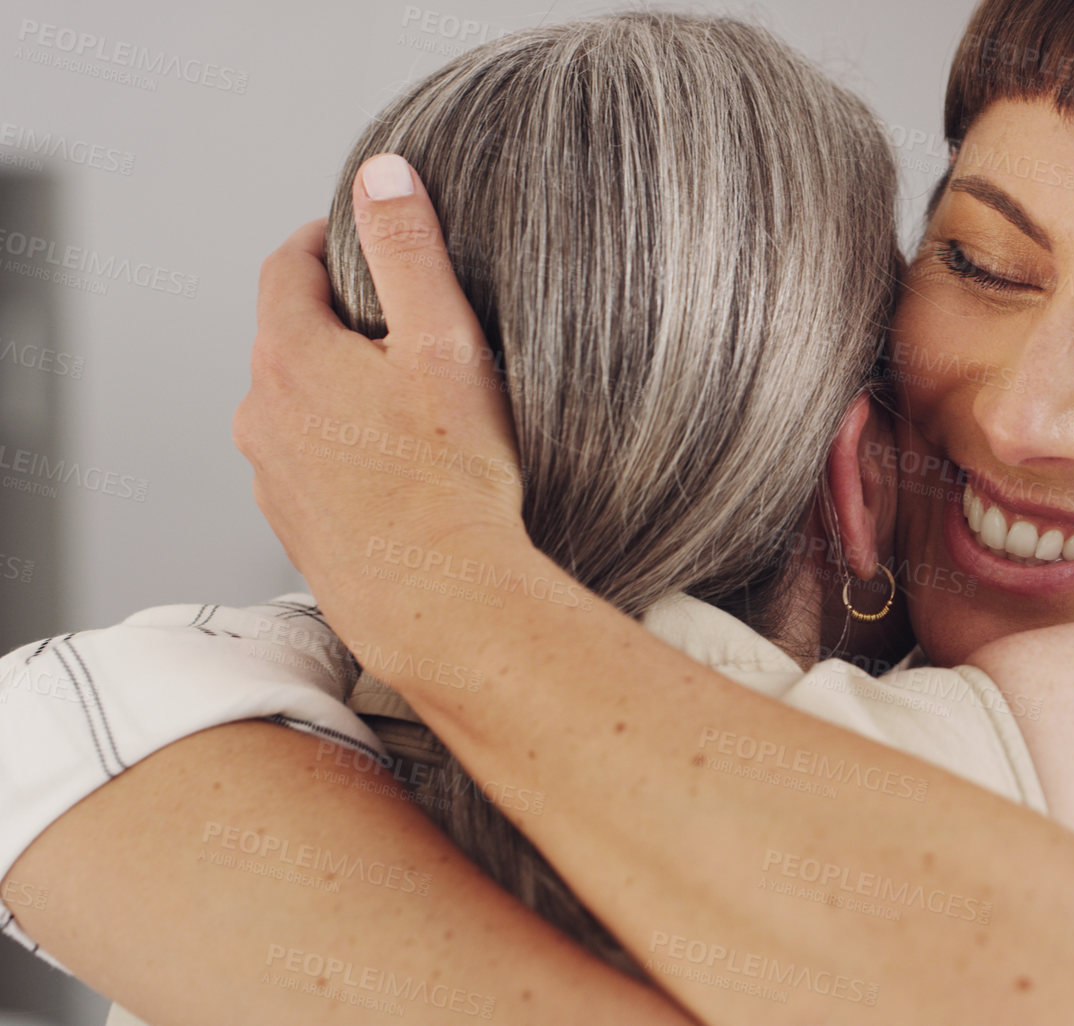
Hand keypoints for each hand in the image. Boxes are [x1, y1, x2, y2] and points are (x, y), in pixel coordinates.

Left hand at [233, 154, 527, 637]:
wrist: (446, 603)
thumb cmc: (455, 478)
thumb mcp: (444, 342)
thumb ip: (408, 250)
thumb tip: (379, 174)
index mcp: (290, 357)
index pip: (286, 266)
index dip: (325, 240)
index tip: (361, 235)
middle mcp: (262, 414)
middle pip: (289, 337)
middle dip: (340, 320)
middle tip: (409, 324)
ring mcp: (272, 476)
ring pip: (299, 405)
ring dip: (341, 391)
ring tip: (414, 407)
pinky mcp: (294, 527)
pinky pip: (312, 464)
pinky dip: (346, 452)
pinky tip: (406, 472)